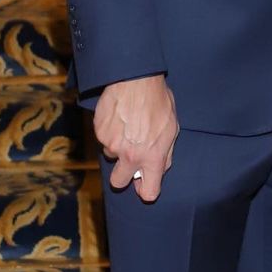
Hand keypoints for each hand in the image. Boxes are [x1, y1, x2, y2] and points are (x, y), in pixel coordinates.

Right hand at [94, 74, 178, 201]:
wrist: (136, 79)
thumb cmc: (158, 100)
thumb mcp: (172, 127)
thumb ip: (166, 153)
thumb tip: (160, 169)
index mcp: (152, 156)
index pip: (149, 192)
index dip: (146, 190)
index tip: (145, 185)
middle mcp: (130, 155)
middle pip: (118, 183)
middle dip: (123, 175)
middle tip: (129, 159)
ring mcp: (111, 144)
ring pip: (110, 155)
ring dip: (117, 146)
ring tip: (128, 125)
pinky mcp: (99, 132)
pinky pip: (103, 138)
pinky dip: (110, 131)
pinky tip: (119, 117)